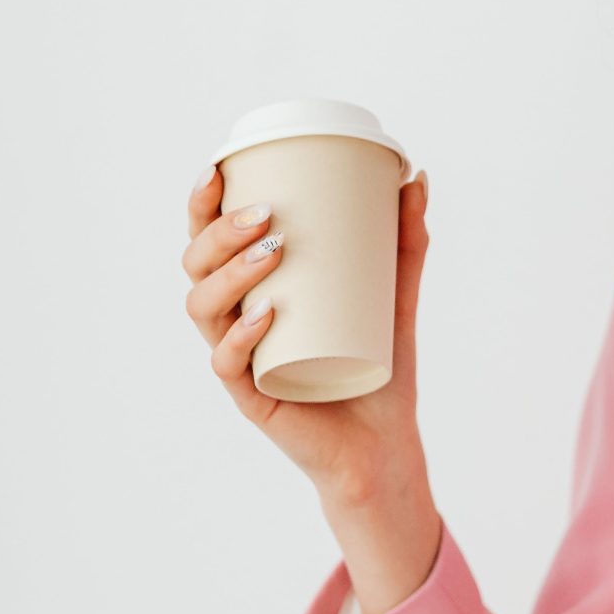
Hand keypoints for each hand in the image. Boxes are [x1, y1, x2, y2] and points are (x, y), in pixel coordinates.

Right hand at [181, 159, 432, 502]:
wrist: (386, 445)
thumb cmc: (380, 366)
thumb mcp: (396, 294)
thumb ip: (406, 239)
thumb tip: (416, 175)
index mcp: (252, 292)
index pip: (208, 242)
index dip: (200, 206)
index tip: (218, 168)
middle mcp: (235, 322)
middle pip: (197, 268)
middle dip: (219, 233)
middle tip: (264, 214)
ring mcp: (240, 360)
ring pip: (204, 309)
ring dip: (230, 273)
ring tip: (271, 250)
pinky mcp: (253, 398)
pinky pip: (228, 364)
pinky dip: (241, 335)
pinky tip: (262, 315)